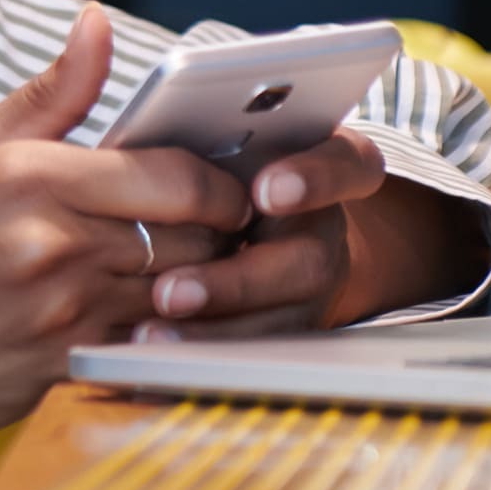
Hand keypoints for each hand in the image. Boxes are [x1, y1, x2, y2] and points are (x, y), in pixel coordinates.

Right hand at [0, 3, 253, 446]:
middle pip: (195, 235)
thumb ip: (52, 92)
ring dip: (213, 279)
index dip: (220, 179)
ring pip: (188, 292)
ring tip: (214, 263)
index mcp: (29, 177)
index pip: (172, 175)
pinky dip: (181, 327)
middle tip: (236, 222)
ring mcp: (66, 312)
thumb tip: (97, 22)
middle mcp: (53, 244)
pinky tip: (175, 313)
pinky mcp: (74, 365)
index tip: (226, 179)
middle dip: (228, 228)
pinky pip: (162, 343)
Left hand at [136, 127, 387, 339]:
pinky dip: (205, 350)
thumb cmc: (228, 160)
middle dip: (236, 281)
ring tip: (153, 334)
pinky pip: (258, 351)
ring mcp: (311, 287)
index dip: (316, 178)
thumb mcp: (228, 138)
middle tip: (172, 291)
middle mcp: (325, 231)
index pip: (349, 164)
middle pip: (307, 261)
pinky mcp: (291, 328)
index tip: (268, 190)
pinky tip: (156, 348)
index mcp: (323, 165)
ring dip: (213, 330)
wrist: (265, 217)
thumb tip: (142, 147)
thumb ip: (205, 140)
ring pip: (283, 320)